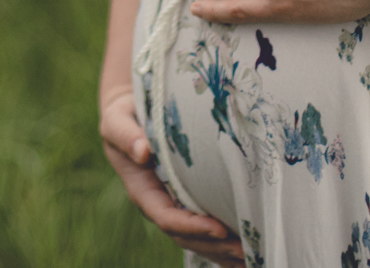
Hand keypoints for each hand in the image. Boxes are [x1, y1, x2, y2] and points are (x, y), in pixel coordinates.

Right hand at [98, 87, 243, 264]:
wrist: (129, 116)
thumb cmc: (124, 117)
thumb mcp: (117, 121)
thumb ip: (126, 135)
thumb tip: (142, 151)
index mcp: (143, 190)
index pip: (167, 217)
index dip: (192, 227)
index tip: (219, 229)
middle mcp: (159, 204)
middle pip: (186, 236)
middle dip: (214, 246)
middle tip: (245, 252)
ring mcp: (173, 204)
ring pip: (197, 238)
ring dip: (222, 250)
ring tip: (252, 256)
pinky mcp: (187, 200)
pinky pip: (204, 228)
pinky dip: (223, 243)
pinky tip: (246, 251)